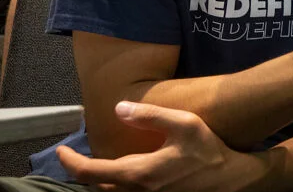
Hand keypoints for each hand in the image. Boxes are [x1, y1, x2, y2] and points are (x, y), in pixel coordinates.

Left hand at [57, 102, 265, 191]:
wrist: (232, 181)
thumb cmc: (209, 151)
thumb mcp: (184, 124)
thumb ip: (150, 115)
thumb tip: (118, 108)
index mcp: (139, 174)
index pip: (90, 172)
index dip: (70, 162)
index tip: (60, 151)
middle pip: (97, 187)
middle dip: (83, 173)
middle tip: (76, 157)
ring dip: (99, 181)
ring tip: (95, 165)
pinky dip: (115, 185)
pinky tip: (121, 174)